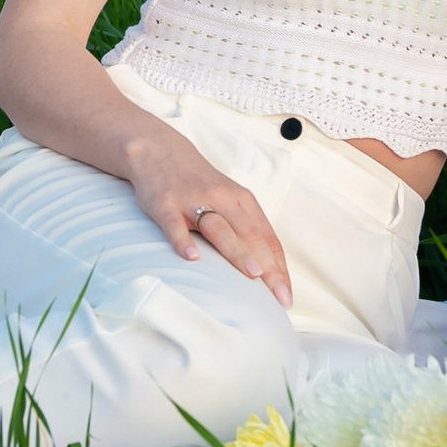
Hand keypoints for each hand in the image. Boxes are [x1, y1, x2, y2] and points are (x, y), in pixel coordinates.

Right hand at [122, 126, 294, 307]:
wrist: (160, 150)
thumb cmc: (199, 183)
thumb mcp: (228, 199)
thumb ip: (244, 228)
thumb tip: (264, 268)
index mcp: (241, 200)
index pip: (266, 237)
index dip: (279, 267)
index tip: (286, 296)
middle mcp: (222, 199)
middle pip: (250, 235)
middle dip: (268, 266)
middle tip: (279, 296)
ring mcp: (193, 201)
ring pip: (219, 229)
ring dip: (237, 251)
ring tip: (253, 275)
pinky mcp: (166, 204)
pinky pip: (175, 224)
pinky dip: (183, 240)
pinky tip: (191, 257)